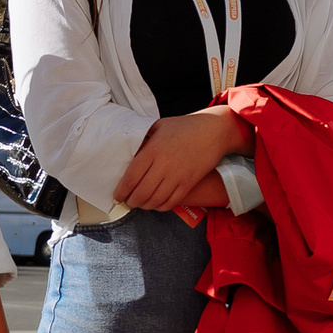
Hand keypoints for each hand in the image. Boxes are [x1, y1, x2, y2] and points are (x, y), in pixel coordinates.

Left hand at [113, 106, 248, 210]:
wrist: (215, 130)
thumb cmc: (186, 126)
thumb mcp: (160, 125)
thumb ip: (144, 138)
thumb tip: (130, 150)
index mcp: (153, 150)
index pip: (131, 177)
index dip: (122, 190)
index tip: (117, 195)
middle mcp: (163, 165)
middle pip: (141, 193)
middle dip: (132, 201)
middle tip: (128, 201)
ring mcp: (177, 176)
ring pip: (155, 200)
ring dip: (145, 205)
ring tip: (141, 204)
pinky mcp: (189, 183)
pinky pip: (172, 202)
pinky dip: (161, 206)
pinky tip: (156, 204)